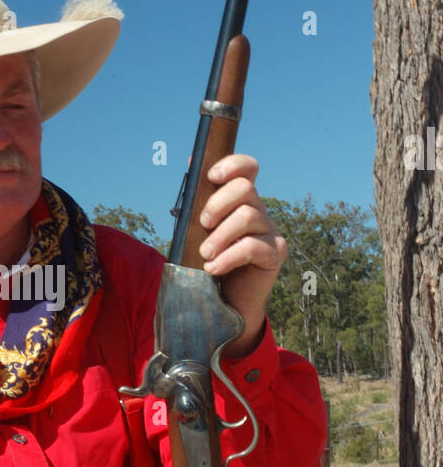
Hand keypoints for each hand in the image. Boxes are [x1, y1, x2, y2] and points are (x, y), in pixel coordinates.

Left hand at [198, 153, 286, 356]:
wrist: (223, 303)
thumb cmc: (209, 262)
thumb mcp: (198, 231)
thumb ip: (197, 203)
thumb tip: (191, 163)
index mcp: (240, 200)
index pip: (247, 168)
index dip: (233, 165)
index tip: (211, 176)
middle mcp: (259, 210)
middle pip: (245, 189)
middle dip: (218, 203)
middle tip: (202, 223)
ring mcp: (269, 231)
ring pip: (248, 216)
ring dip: (220, 234)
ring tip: (205, 254)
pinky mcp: (275, 253)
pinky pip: (252, 247)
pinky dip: (228, 257)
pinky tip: (213, 268)